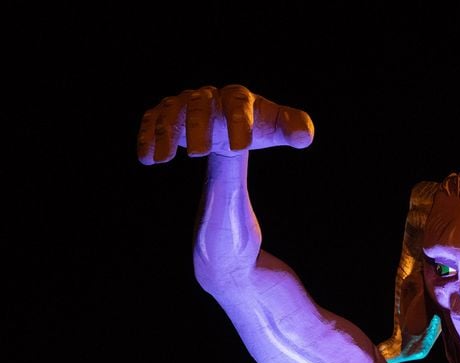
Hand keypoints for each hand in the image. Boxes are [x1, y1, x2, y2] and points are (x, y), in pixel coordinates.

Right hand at [137, 85, 313, 164]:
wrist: (232, 125)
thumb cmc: (257, 126)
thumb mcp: (277, 128)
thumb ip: (294, 128)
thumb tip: (303, 136)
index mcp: (238, 98)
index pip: (238, 103)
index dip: (239, 121)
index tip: (241, 146)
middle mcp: (209, 97)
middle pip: (200, 105)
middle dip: (198, 126)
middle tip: (198, 153)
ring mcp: (184, 104)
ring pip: (171, 112)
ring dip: (165, 133)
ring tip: (163, 159)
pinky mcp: (165, 116)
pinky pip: (152, 121)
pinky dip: (147, 137)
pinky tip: (146, 159)